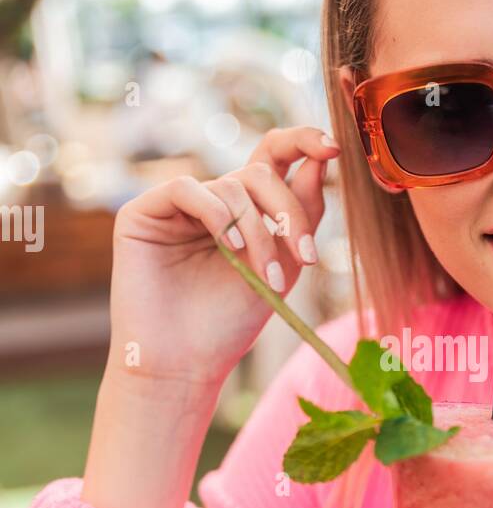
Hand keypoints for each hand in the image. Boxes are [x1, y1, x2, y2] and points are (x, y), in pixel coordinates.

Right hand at [107, 126, 339, 388]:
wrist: (185, 365)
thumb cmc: (230, 324)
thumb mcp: (283, 265)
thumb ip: (301, 213)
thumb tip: (321, 160)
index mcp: (243, 210)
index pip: (273, 158)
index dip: (301, 142)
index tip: (334, 150)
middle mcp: (209, 202)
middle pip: (259, 173)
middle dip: (288, 212)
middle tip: (305, 257)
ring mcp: (175, 206)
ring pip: (230, 187)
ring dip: (257, 232)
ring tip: (264, 277)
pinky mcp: (142, 212)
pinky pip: (187, 189)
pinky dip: (215, 214)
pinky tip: (229, 247)